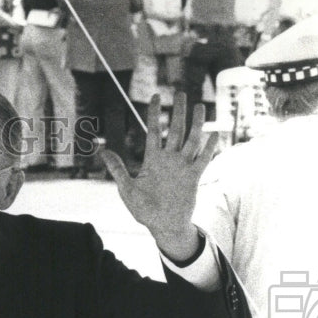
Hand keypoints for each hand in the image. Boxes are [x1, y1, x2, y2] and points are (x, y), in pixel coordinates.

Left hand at [101, 93, 217, 260]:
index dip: (154, 114)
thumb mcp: (126, 188)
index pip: (153, 131)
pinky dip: (209, 147)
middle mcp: (169, 160)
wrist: (162, 225)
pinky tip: (214, 133)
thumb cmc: (143, 209)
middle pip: (175, 130)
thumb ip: (118, 169)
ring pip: (191, 140)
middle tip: (180, 92)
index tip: (155, 96)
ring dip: (196, 123)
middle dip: (177, 112)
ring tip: (200, 106)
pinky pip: (203, 159)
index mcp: (152, 160)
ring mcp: (182, 167)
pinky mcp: (194, 177)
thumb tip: (102, 151)